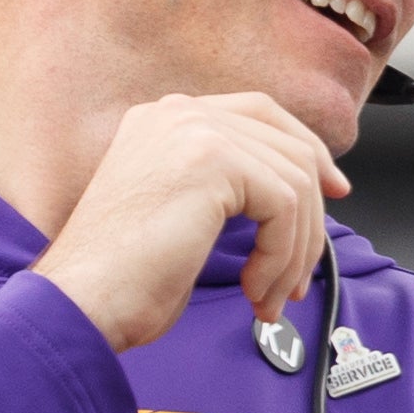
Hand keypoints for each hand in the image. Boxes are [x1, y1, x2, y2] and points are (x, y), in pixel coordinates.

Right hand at [33, 93, 348, 351]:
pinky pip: (285, 205)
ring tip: (269, 295)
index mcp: (163, 120)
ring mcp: (192, 129)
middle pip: (287, 143)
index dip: (306, 151)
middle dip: (312, 212)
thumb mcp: (178, 216)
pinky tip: (253, 289)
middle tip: (306, 269)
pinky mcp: (211, 159)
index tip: (332, 191)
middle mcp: (176, 112)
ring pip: (295, 180)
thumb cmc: (120, 280)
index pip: (258, 113)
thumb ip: (225, 190)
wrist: (82, 301)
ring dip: (295, 250)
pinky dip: (282, 257)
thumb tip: (291, 199)